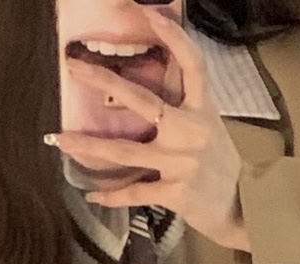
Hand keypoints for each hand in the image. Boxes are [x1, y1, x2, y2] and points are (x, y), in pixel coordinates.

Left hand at [53, 11, 248, 250]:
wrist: (239, 207)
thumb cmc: (217, 163)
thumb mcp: (207, 125)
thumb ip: (184, 99)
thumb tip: (164, 63)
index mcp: (203, 110)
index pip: (193, 65)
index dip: (174, 37)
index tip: (149, 13)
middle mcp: (192, 133)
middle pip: (144, 101)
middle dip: (106, 82)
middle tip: (74, 67)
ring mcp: (182, 164)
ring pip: (128, 151)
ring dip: (90, 146)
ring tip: (60, 139)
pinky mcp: (175, 193)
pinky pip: (136, 191)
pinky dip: (113, 195)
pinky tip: (92, 193)